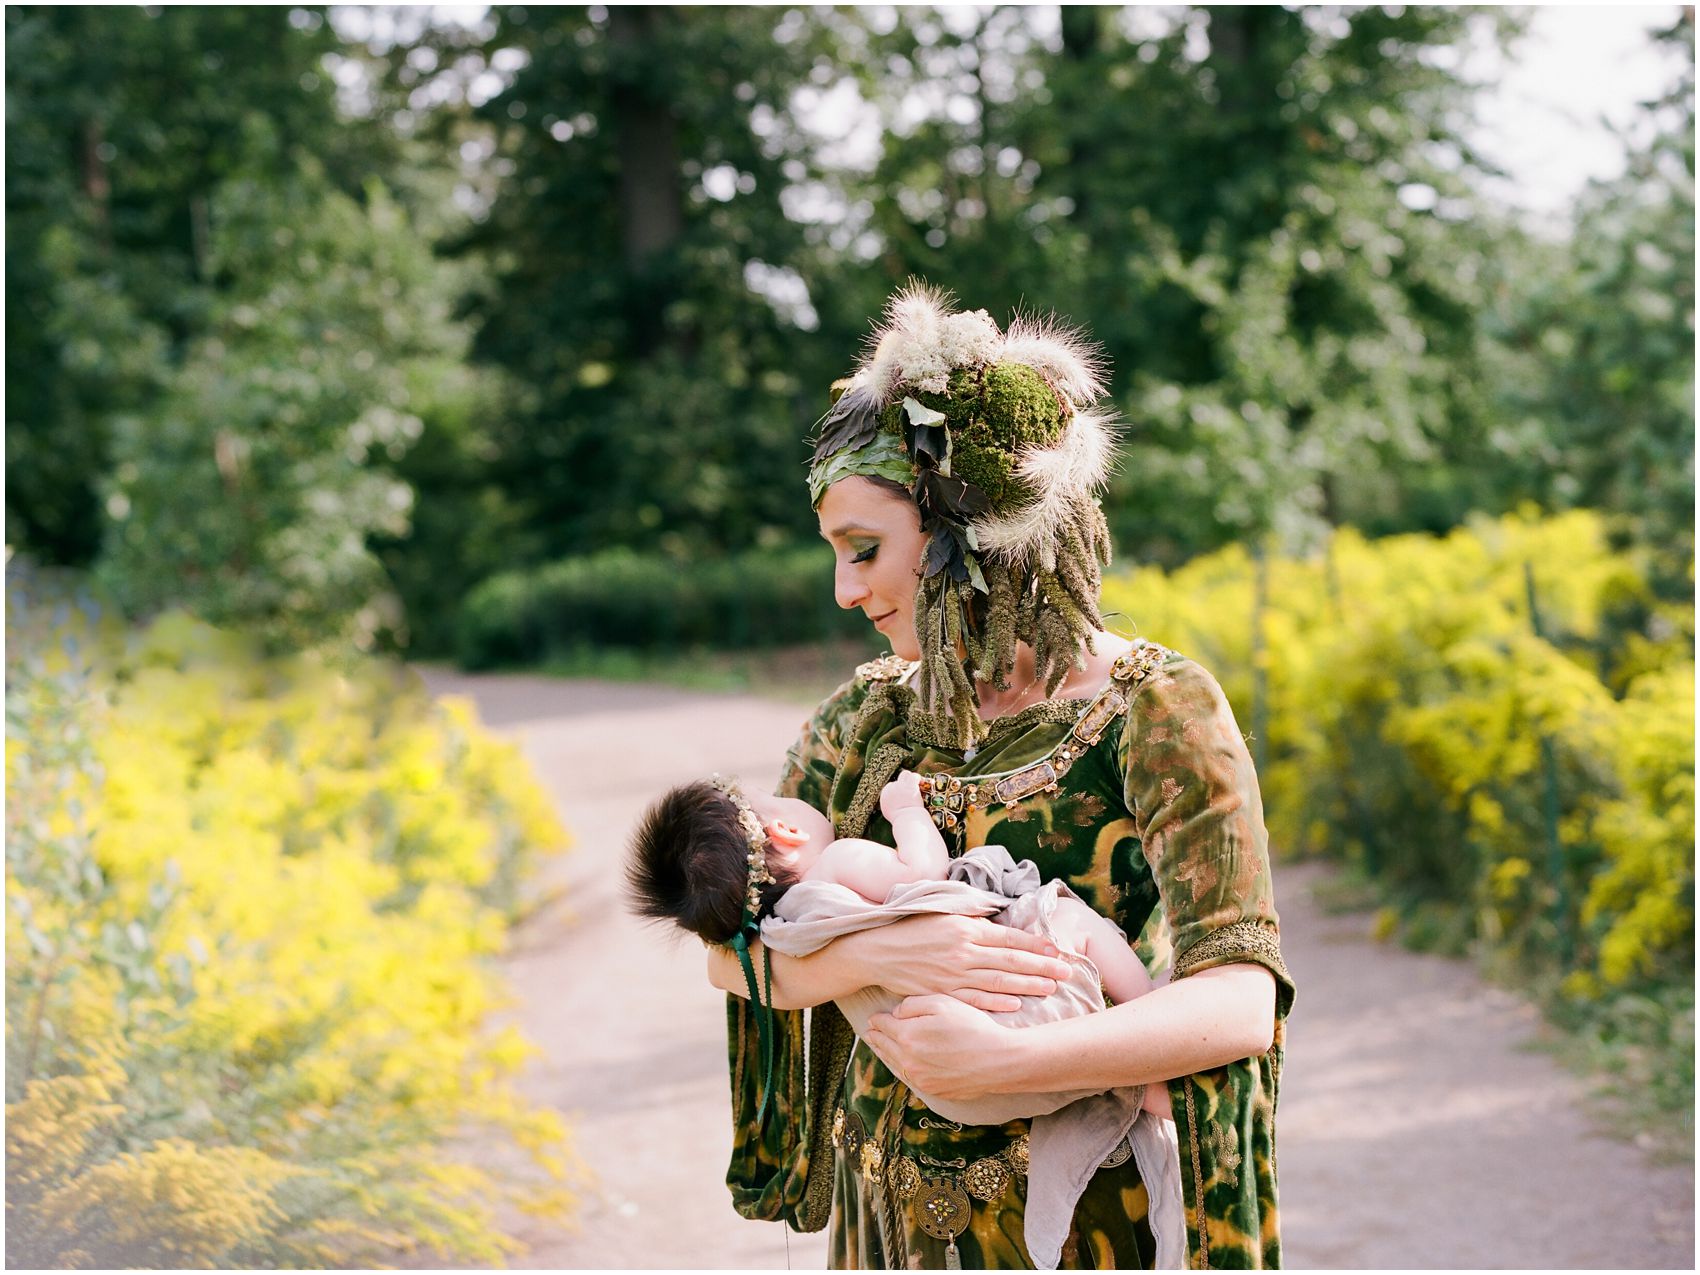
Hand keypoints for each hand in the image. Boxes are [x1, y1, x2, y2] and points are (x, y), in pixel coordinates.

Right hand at [840, 913, 1071, 1012]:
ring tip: (1051, 989)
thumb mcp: (942, 911)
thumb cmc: (911, 926)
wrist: (877, 949)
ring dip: (1028, 987)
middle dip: (1043, 968)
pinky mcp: (942, 993)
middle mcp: (963, 952)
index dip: (1036, 945)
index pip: (1009, 938)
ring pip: (998, 983)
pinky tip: (1016, 1005)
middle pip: (1011, 962)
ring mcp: (953, 975)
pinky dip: (996, 1004)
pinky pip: (974, 1000)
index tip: (1058, 950)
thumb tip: (998, 915)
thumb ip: (972, 915)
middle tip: (1068, 973)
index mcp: (965, 928)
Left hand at [864, 994, 1011, 1100]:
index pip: (882, 1026)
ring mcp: (920, 1079)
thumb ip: (912, 1005)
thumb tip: (895, 1013)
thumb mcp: (942, 1003)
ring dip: (886, 1054)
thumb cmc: (972, 1026)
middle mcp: (908, 1061)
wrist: (998, 1060)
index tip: (873, 1017)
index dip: (877, 1020)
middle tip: (870, 1032)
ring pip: (894, 1064)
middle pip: (884, 1047)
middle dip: (876, 1037)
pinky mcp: (933, 1091)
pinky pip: (910, 1078)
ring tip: (880, 1046)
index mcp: (907, 1036)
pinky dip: (902, 1068)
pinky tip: (903, 1062)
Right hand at [879, 768, 925, 819]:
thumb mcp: (891, 815)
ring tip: (917, 783)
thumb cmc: (901, 821)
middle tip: (910, 789)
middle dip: (903, 784)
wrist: (906, 820)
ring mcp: (899, 785)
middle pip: (897, 781)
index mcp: (885, 795)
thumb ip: (891, 807)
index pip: (890, 787)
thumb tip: (894, 808)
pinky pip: (914, 776)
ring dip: (911, 778)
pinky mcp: (909, 785)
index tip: (905, 795)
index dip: (899, 790)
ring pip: (904, 774)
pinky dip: (918, 778)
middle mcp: (890, 788)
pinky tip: (922, 783)